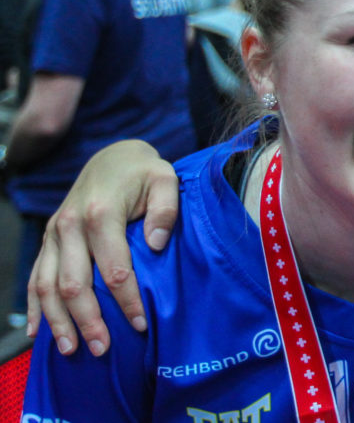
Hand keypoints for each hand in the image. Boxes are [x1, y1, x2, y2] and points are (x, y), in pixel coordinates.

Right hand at [27, 139, 179, 355]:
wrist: (112, 158)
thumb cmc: (143, 173)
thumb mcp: (165, 179)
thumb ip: (165, 209)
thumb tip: (156, 244)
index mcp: (100, 213)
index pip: (113, 268)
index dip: (126, 300)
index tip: (140, 324)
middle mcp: (70, 226)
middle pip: (75, 284)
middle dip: (88, 320)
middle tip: (103, 349)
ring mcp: (54, 234)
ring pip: (48, 286)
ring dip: (59, 321)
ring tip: (72, 350)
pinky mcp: (48, 240)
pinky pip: (36, 277)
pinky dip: (33, 307)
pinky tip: (39, 333)